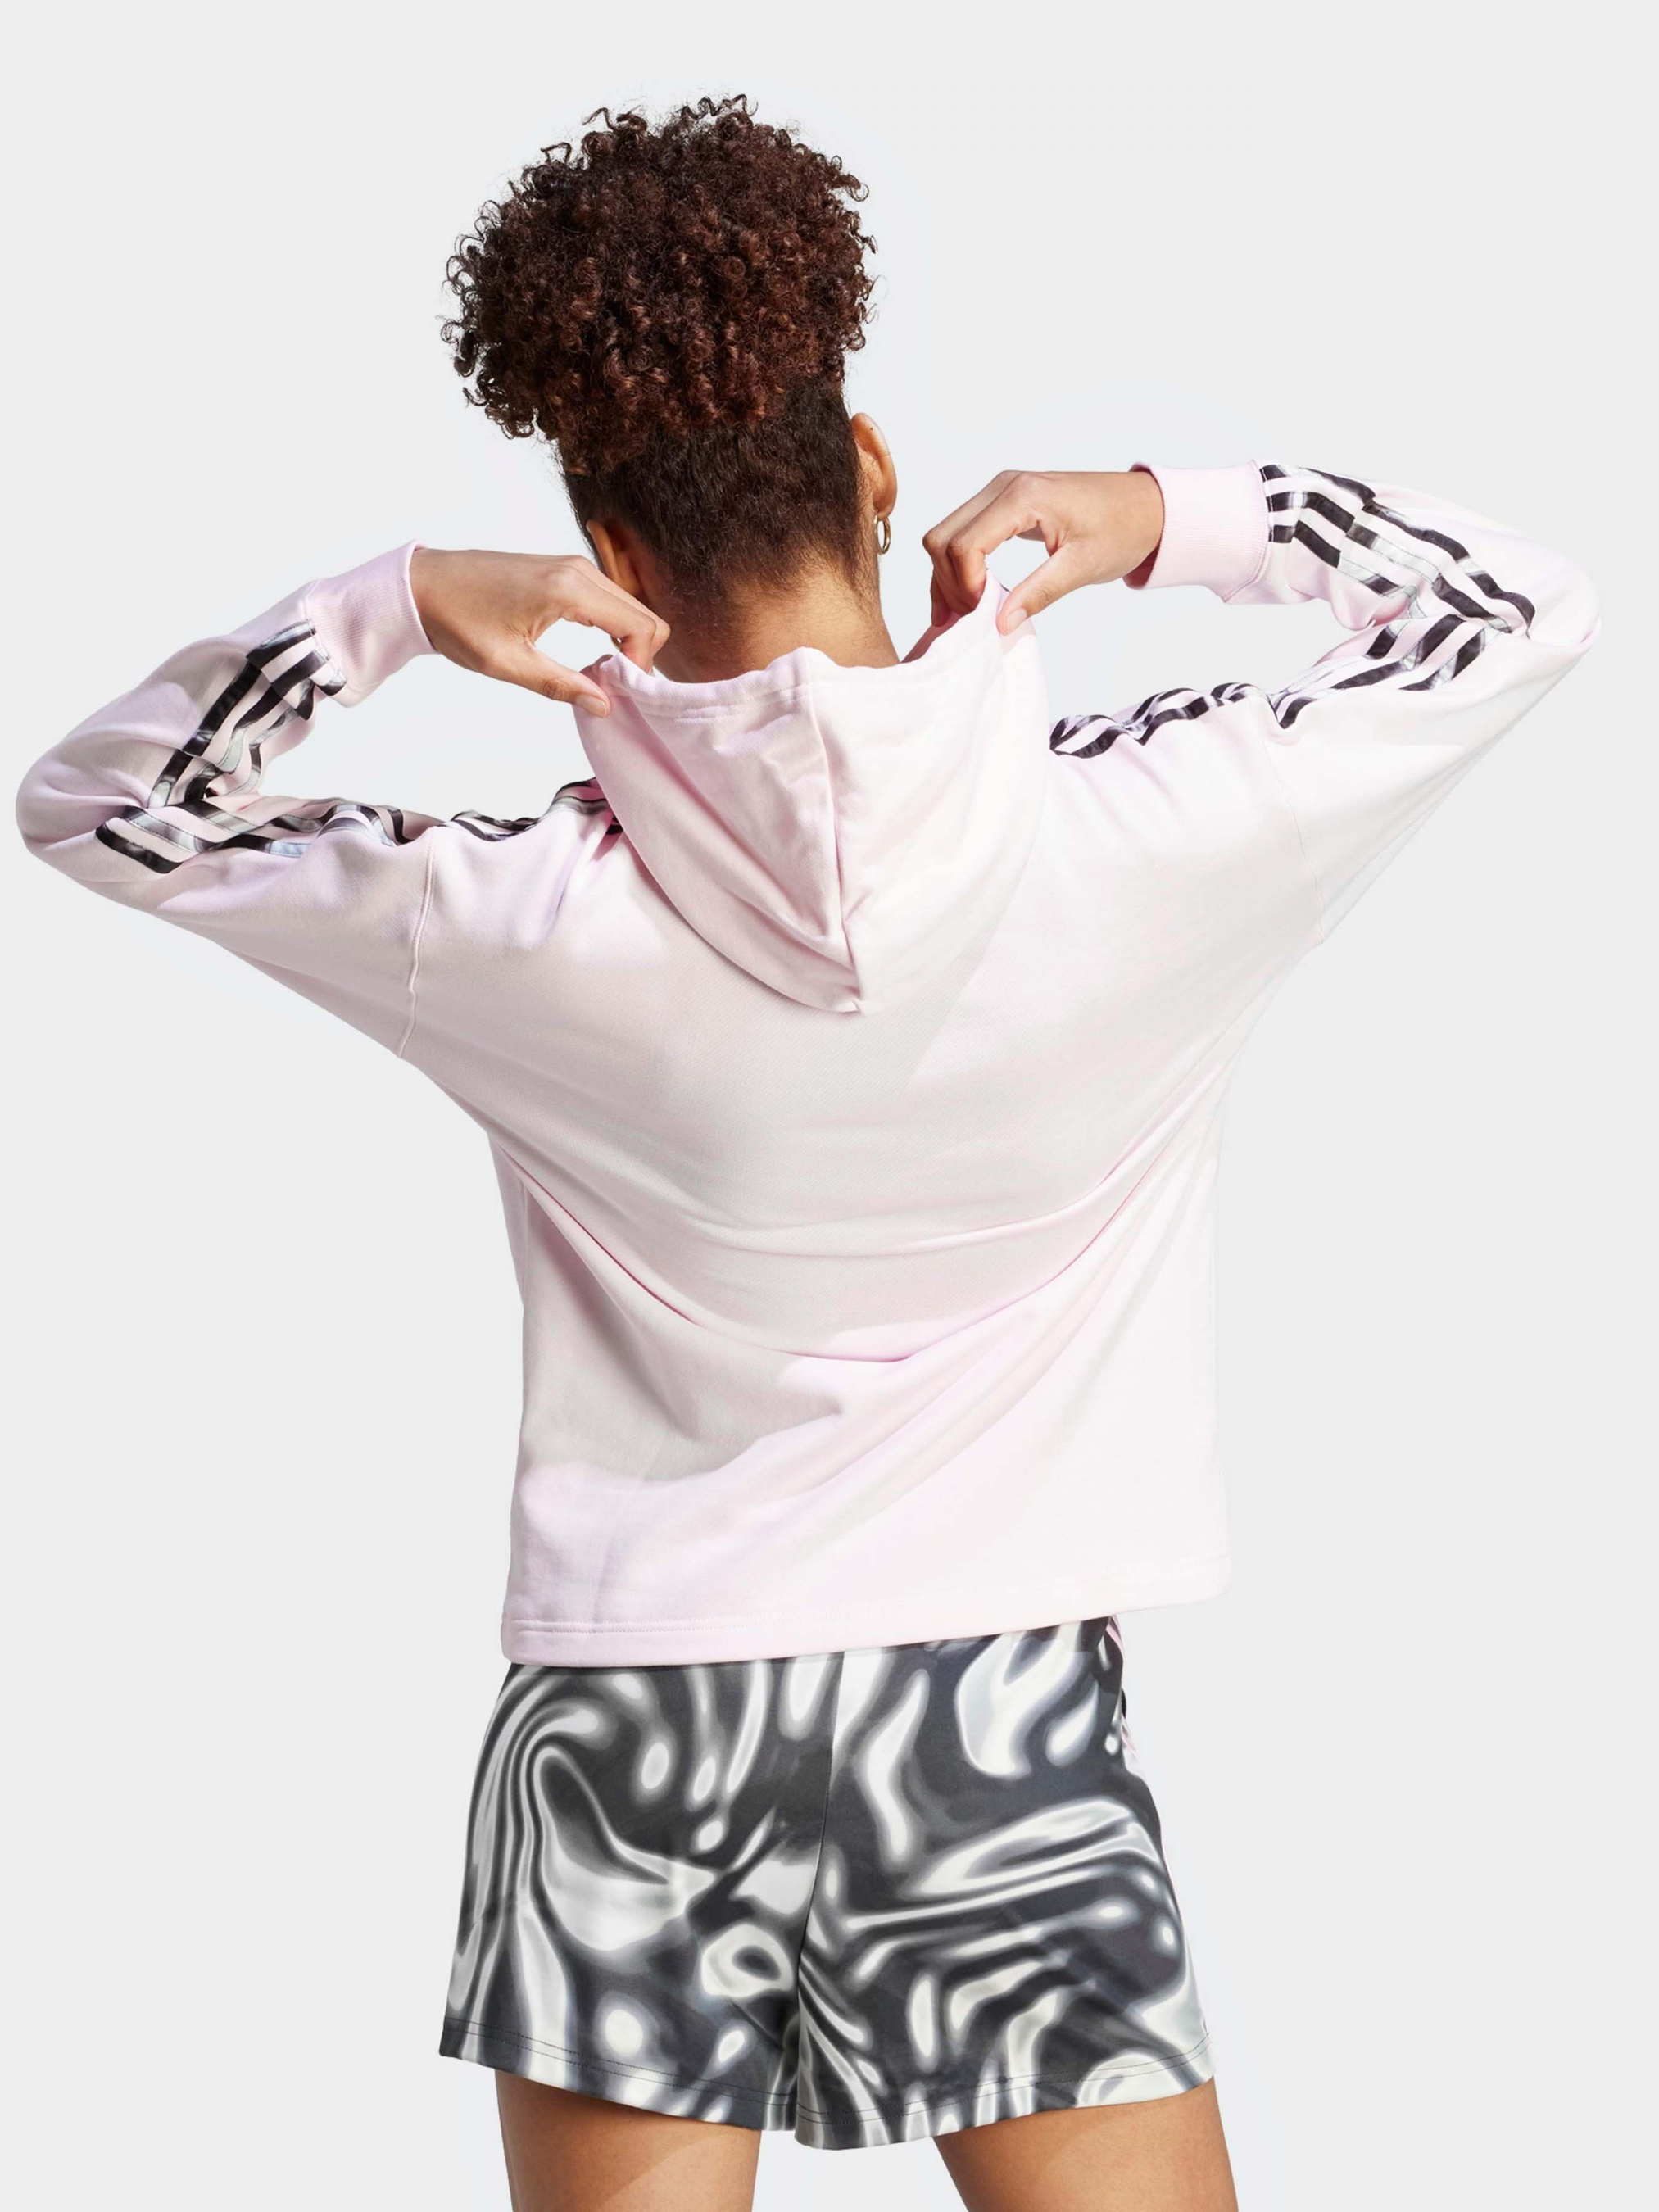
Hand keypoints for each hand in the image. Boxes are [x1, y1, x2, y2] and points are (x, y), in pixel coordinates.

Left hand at [409, 548, 668, 715]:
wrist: (422, 585)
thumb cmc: (456, 619)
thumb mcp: (506, 662)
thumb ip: (560, 685)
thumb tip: (603, 705)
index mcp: (567, 589)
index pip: (640, 625)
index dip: (642, 665)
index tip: (621, 693)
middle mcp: (577, 570)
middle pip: (643, 614)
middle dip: (639, 655)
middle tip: (614, 689)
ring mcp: (572, 567)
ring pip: (629, 607)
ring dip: (626, 643)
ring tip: (600, 676)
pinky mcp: (563, 571)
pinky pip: (608, 600)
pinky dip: (612, 629)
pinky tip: (591, 654)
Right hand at [921, 469, 1164, 633]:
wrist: (1145, 507)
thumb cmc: (1121, 530)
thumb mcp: (1081, 567)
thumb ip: (1037, 593)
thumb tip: (998, 624)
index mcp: (1022, 496)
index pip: (964, 545)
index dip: (965, 587)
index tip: (984, 615)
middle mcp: (1003, 486)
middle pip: (942, 538)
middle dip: (947, 584)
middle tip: (969, 621)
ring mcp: (999, 491)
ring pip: (945, 535)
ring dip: (947, 577)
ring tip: (966, 615)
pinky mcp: (1002, 502)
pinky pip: (963, 533)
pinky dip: (959, 566)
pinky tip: (972, 596)